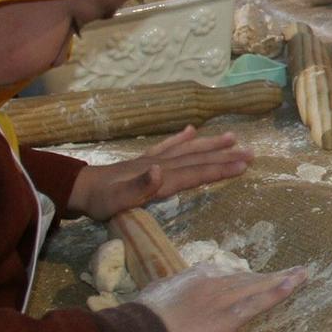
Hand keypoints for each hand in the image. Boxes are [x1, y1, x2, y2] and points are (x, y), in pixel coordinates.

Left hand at [64, 127, 251, 217]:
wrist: (79, 188)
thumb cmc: (100, 202)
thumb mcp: (116, 201)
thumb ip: (138, 187)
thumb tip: (159, 171)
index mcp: (160, 178)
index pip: (196, 172)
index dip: (220, 168)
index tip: (244, 165)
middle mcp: (161, 166)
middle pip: (198, 159)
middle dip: (225, 156)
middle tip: (251, 152)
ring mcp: (153, 161)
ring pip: (188, 151)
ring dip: (210, 145)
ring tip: (232, 137)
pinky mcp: (145, 161)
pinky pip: (167, 146)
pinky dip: (181, 138)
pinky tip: (193, 130)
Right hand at [134, 261, 308, 331]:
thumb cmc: (141, 318)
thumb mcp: (155, 296)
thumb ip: (169, 291)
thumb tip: (170, 291)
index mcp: (194, 277)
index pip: (225, 274)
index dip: (243, 278)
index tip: (255, 277)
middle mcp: (212, 283)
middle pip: (247, 278)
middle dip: (269, 277)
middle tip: (293, 271)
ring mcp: (222, 299)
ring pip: (258, 287)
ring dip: (284, 280)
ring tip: (303, 274)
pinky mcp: (228, 318)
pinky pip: (258, 303)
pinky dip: (278, 293)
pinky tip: (295, 284)